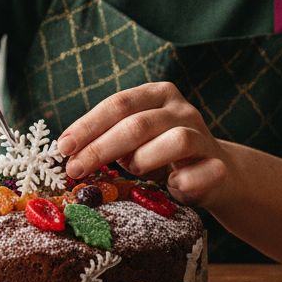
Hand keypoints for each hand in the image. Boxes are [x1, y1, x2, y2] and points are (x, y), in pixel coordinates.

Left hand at [57, 82, 231, 205]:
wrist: (217, 174)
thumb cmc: (161, 154)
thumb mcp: (133, 140)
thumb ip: (108, 138)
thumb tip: (68, 152)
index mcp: (157, 94)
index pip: (118, 104)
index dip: (88, 126)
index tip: (63, 147)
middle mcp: (182, 109)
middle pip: (138, 124)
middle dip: (101, 148)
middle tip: (75, 169)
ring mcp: (203, 135)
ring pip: (175, 141)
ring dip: (143, 160)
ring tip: (131, 172)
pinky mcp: (218, 165)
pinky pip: (196, 174)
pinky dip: (179, 183)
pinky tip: (170, 187)